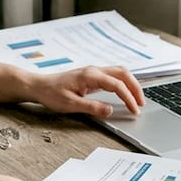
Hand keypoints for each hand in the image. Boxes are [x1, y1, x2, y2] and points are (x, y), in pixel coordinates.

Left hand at [30, 65, 144, 117]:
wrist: (39, 86)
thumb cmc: (51, 94)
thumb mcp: (71, 104)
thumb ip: (92, 107)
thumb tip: (110, 110)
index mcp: (90, 76)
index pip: (117, 85)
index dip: (128, 98)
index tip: (134, 110)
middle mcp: (94, 70)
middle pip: (123, 74)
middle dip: (136, 88)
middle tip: (142, 104)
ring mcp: (93, 72)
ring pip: (119, 72)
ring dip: (131, 84)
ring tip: (137, 99)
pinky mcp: (92, 76)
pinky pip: (113, 76)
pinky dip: (123, 83)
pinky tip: (125, 93)